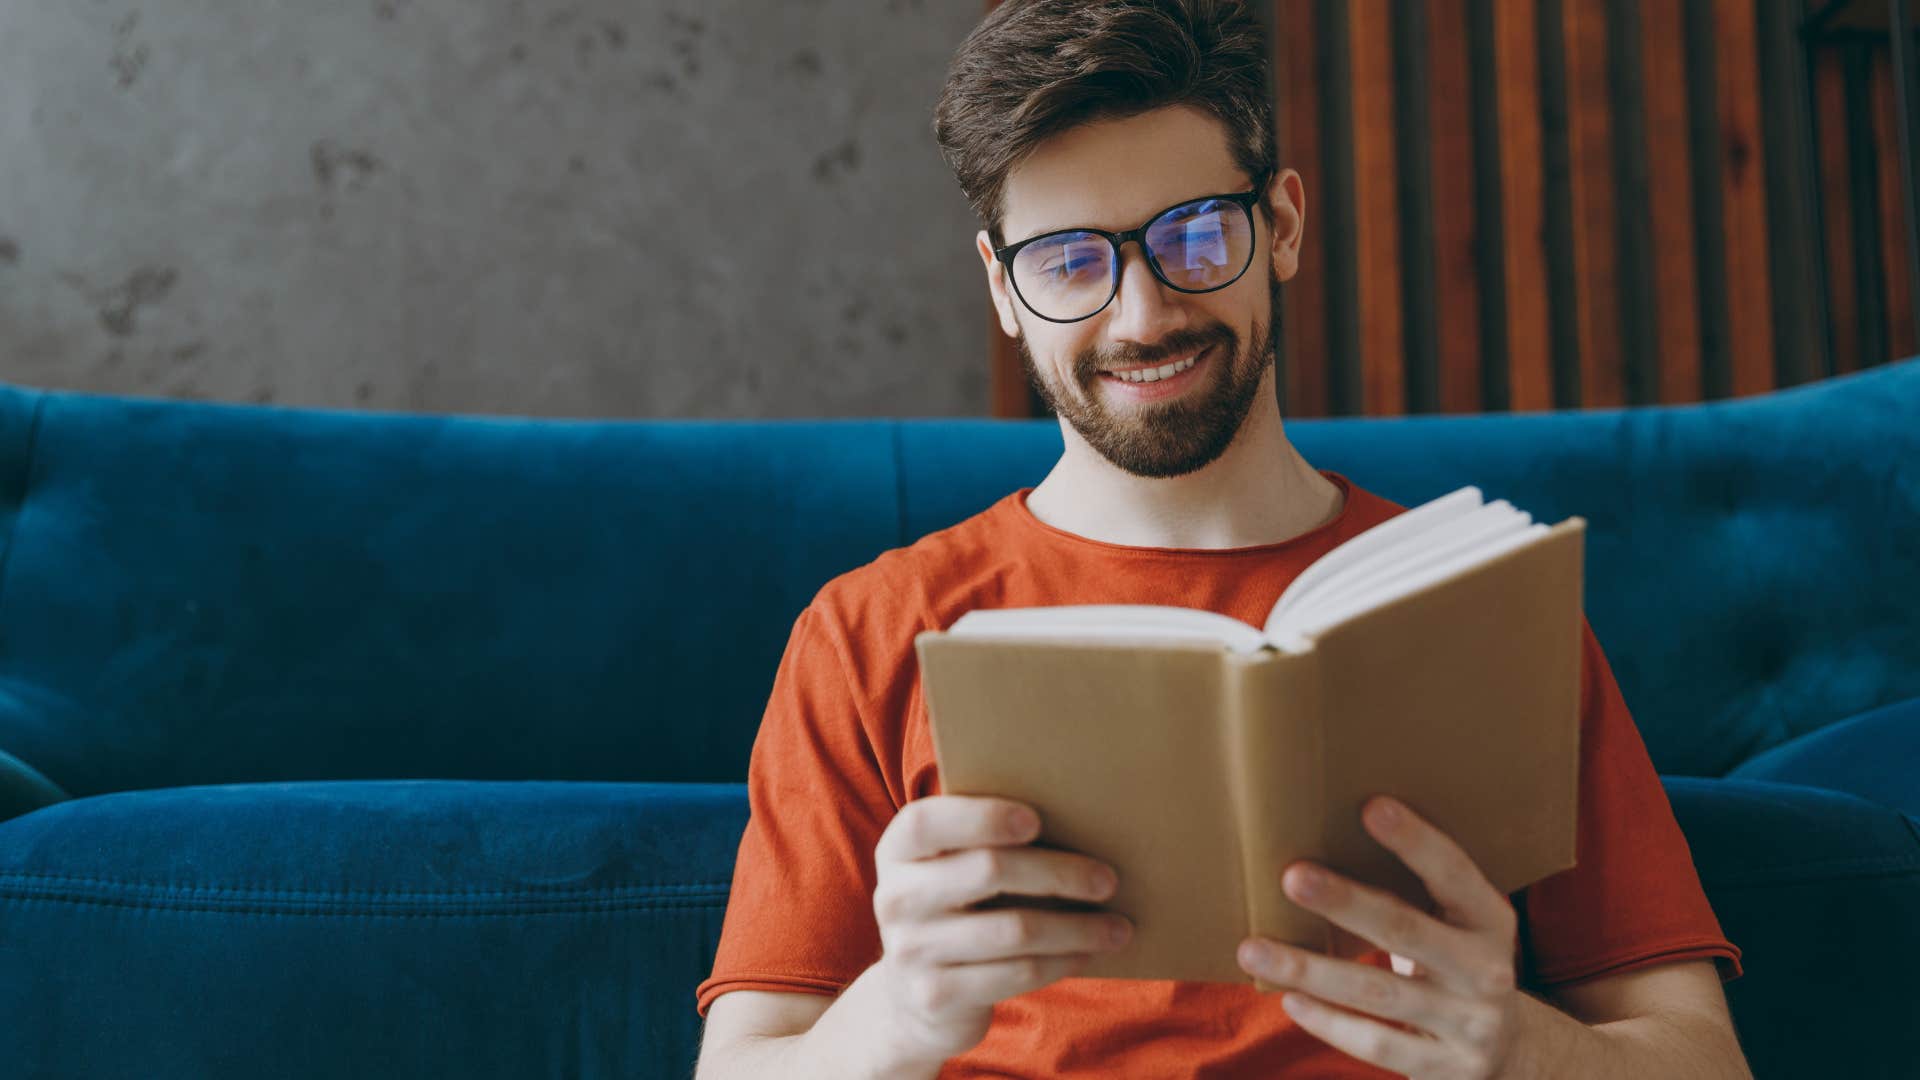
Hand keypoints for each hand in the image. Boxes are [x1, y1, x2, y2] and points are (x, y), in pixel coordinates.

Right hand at [869, 795, 1131, 1064]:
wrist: (912, 1000)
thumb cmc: (955, 911)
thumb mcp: (949, 871)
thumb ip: (983, 842)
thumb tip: (1078, 817)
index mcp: (898, 851)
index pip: (928, 822)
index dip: (983, 817)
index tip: (1037, 821)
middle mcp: (895, 897)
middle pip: (989, 870)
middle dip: (1059, 872)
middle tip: (1108, 879)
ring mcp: (912, 950)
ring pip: (1015, 929)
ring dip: (1077, 927)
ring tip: (1118, 927)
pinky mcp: (937, 995)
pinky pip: (1016, 973)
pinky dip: (1062, 962)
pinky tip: (1087, 954)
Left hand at [1236, 795, 1528, 1077]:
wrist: (1509, 1056)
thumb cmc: (1455, 966)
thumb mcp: (1457, 928)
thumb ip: (1417, 894)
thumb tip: (1325, 834)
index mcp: (1490, 919)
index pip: (1454, 874)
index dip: (1416, 841)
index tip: (1371, 806)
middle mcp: (1487, 969)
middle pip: (1406, 930)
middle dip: (1347, 902)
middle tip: (1292, 876)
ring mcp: (1469, 1023)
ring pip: (1378, 992)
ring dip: (1310, 969)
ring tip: (1254, 949)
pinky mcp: (1444, 1068)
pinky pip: (1376, 1043)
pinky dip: (1329, 1022)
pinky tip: (1290, 1000)